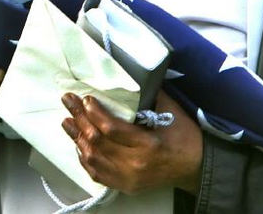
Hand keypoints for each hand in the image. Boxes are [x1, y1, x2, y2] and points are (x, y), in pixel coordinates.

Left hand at [61, 90, 201, 195]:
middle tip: (68, 101)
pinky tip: (78, 145)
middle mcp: (135, 164)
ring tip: (67, 121)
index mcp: (148, 144)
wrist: (196, 166)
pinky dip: (85, 159)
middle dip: (79, 119)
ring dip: (77, 138)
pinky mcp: (126, 186)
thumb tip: (131, 75)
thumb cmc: (184, 135)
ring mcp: (129, 178)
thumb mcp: (171, 110)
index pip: (111, 129)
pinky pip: (98, 174)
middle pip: (98, 142)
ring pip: (94, 159)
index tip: (85, 98)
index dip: (94, 113)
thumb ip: (150, 94)